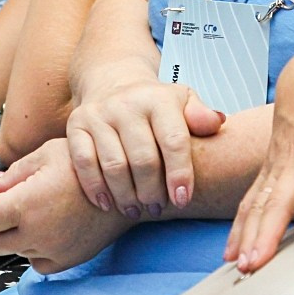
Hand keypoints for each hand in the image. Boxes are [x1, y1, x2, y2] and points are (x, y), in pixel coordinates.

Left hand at [0, 138, 130, 273]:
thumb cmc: (92, 166)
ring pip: (15, 251)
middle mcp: (36, 231)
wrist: (128, 186)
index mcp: (27, 203)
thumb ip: (14, 172)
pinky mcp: (65, 261)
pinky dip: (35, 249)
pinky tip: (48, 228)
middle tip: (3, 207)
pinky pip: (36, 263)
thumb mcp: (48, 153)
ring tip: (37, 211)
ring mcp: (51, 249)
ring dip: (15, 235)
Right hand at [64, 71, 223, 216]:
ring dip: (126, 195)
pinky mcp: (76, 125)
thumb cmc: (156, 104)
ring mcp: (99, 114)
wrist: (113, 83)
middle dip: (152, 191)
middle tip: (157, 209)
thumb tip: (217, 123)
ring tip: (135, 211)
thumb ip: (201, 115)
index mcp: (159, 98)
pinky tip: (107, 205)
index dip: (180, 173)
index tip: (183, 199)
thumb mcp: (183, 102)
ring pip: (114, 165)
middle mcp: (127, 104)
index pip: (173, 140)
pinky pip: (83, 163)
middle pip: (143, 159)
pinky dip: (95, 189)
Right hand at [224, 43, 293, 272]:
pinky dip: (240, 224)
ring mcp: (278, 160)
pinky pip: (251, 197)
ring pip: (259, 201)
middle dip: (267, 233)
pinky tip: (233, 250)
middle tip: (258, 263)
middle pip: (279, 198)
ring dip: (248, 233)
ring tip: (243, 265)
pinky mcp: (268, 165)